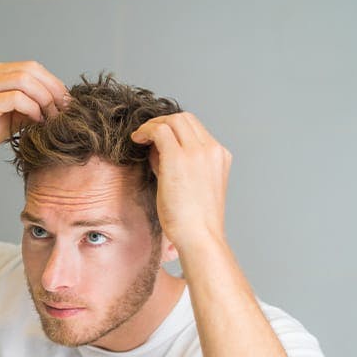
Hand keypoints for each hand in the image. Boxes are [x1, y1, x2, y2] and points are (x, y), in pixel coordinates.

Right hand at [0, 61, 69, 159]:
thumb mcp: (4, 120)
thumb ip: (24, 112)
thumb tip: (50, 113)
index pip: (31, 68)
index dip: (52, 83)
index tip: (65, 103)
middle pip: (32, 69)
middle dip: (54, 88)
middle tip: (66, 109)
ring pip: (25, 80)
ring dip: (45, 98)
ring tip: (53, 117)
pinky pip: (15, 98)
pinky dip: (31, 108)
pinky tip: (37, 121)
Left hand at [131, 113, 231, 254]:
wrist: (199, 237)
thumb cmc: (193, 221)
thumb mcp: (192, 187)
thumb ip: (179, 166)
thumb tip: (157, 152)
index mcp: (220, 156)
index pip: (196, 129)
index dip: (175, 130)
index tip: (158, 140)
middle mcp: (212, 150)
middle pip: (186, 119)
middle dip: (163, 122)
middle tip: (146, 135)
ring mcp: (197, 152)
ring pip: (173, 120)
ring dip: (153, 125)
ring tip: (139, 137)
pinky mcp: (179, 158)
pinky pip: (160, 131)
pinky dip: (146, 130)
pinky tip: (136, 139)